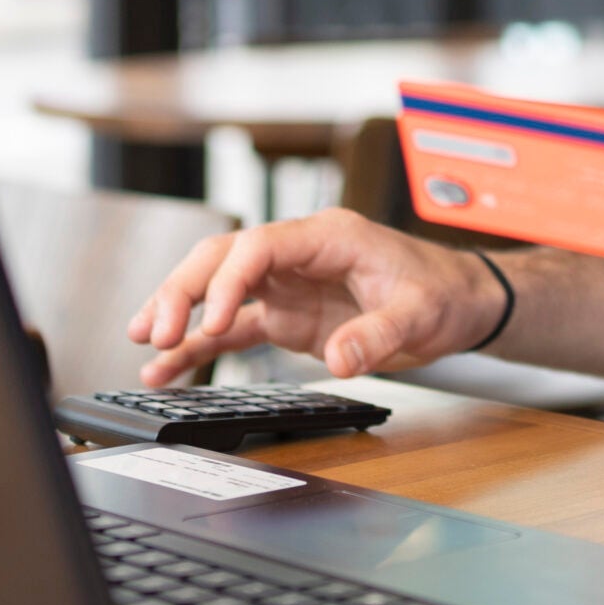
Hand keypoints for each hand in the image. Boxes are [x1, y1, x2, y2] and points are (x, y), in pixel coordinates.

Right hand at [127, 209, 506, 385]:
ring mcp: (287, 285)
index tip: (214, 319)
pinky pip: (232, 327)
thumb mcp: (419, 316)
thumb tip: (340, 359)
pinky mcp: (286, 315)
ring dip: (179, 311)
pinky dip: (200, 345)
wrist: (460, 302)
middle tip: (156, 332)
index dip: (229, 280)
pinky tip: (169, 367)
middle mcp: (298, 255)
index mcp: (327, 237)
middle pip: (224, 259)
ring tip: (143, 342)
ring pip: (217, 288)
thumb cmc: (441, 293)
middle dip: (184, 291)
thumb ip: (377, 335)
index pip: (259, 246)